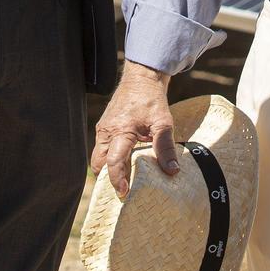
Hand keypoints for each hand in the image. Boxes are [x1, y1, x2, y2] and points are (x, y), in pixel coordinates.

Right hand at [90, 63, 177, 196]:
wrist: (141, 78)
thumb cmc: (152, 100)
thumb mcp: (163, 123)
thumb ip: (166, 147)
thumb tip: (172, 171)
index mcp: (121, 130)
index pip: (113, 161)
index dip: (117, 179)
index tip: (124, 192)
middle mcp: (107, 131)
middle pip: (98, 163)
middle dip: (106, 179)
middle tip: (122, 191)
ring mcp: (103, 129)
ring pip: (97, 157)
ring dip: (107, 170)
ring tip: (122, 181)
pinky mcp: (104, 127)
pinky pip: (100, 148)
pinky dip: (107, 159)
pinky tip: (121, 165)